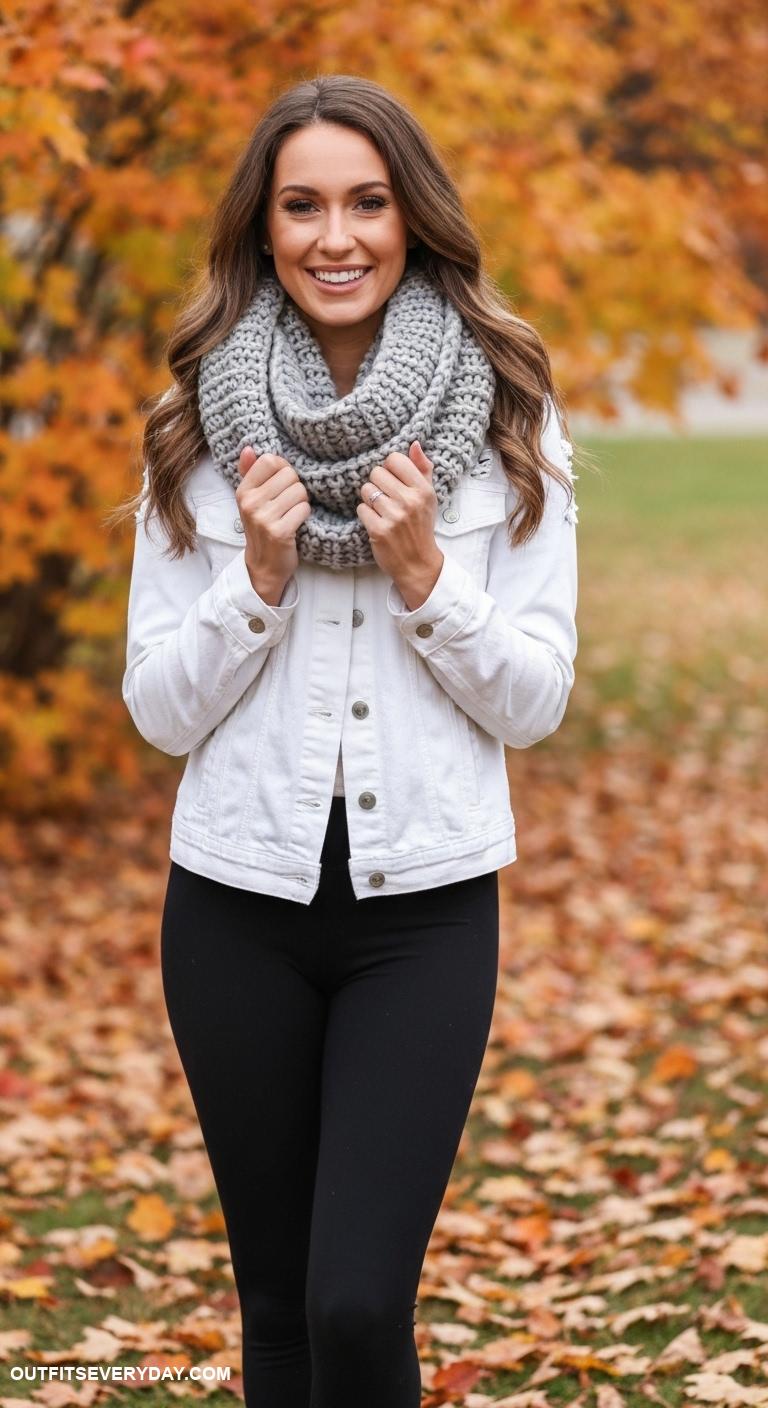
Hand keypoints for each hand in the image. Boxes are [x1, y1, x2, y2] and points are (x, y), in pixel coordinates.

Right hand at [237, 448, 310, 602]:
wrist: (263, 565)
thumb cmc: (261, 528)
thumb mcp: (251, 500)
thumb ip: (250, 472)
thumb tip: (249, 448)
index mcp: (243, 491)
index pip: (270, 460)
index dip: (283, 469)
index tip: (282, 484)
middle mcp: (250, 503)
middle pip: (289, 475)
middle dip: (295, 487)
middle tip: (288, 503)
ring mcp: (264, 518)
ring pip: (299, 491)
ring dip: (302, 502)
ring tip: (291, 514)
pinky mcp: (280, 532)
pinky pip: (304, 509)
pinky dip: (304, 516)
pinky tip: (296, 524)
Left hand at [356, 441, 444, 609]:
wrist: (418, 563)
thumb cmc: (421, 527)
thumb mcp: (429, 497)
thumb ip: (422, 469)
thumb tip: (415, 444)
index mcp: (422, 489)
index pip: (394, 459)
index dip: (389, 469)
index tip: (394, 482)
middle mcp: (409, 501)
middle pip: (376, 472)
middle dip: (378, 484)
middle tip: (387, 499)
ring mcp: (393, 516)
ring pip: (366, 489)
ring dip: (370, 500)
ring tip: (382, 511)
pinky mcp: (378, 530)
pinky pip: (361, 508)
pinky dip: (366, 515)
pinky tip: (377, 522)